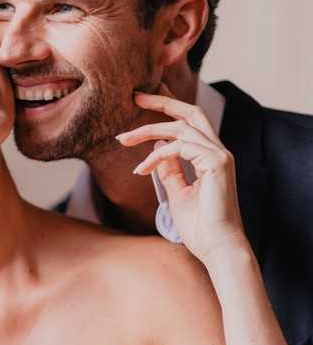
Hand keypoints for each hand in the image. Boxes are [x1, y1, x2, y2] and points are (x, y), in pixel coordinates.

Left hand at [116, 86, 246, 263]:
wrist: (217, 248)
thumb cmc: (201, 228)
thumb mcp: (178, 194)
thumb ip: (170, 171)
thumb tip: (157, 152)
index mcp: (211, 157)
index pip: (190, 123)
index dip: (169, 108)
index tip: (144, 101)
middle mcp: (218, 152)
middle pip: (191, 112)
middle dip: (163, 101)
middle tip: (135, 96)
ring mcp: (219, 155)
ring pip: (180, 128)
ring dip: (147, 131)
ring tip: (123, 139)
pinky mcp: (217, 163)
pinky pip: (180, 147)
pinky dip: (157, 155)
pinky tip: (141, 169)